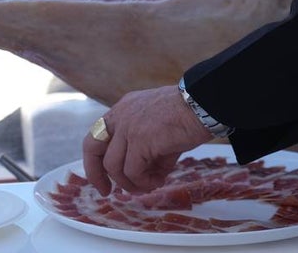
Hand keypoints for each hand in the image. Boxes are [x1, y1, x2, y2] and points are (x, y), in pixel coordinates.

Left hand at [81, 85, 212, 195]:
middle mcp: (121, 115)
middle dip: (96, 175)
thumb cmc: (189, 116)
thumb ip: (146, 151)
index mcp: (124, 109)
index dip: (96, 160)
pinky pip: (133, 172)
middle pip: (92, 148)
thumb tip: (143, 179)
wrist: (205, 104)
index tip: (105, 178)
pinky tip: (159, 181)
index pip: (97, 135)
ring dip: (131, 183)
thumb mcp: (159, 131)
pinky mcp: (140, 140)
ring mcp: (128, 127)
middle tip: (108, 192)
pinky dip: (144, 182)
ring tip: (150, 185)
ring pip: (114, 167)